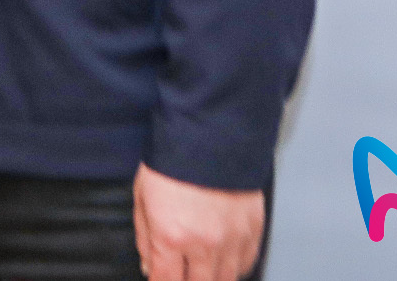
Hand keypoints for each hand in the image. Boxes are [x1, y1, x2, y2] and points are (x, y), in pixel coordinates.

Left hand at [132, 164, 261, 280]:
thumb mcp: (143, 197)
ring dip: (211, 278)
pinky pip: (246, 263)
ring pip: (225, 280)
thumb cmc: (173, 159)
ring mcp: (232, 239)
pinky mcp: (253, 229)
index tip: (159, 279)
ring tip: (201, 269)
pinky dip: (233, 267)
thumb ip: (145, 239)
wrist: (210, 132)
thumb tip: (149, 266)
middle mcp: (205, 243)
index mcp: (172, 235)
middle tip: (181, 273)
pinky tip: (222, 260)